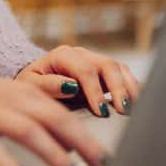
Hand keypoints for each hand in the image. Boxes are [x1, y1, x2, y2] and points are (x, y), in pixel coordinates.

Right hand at [0, 65, 107, 165]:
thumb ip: (29, 116)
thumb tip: (62, 143)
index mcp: (19, 90)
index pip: (61, 111)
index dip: (86, 133)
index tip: (104, 155)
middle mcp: (8, 98)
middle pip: (54, 119)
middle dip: (82, 144)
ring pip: (29, 131)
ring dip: (54, 154)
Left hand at [16, 45, 141, 118]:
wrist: (33, 79)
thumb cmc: (30, 83)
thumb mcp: (29, 85)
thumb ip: (48, 85)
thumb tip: (70, 87)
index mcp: (62, 55)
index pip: (85, 69)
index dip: (95, 91)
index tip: (101, 111)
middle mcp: (82, 54)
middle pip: (107, 65)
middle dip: (118, 89)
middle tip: (123, 110)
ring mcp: (94, 60)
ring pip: (119, 68)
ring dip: (129, 87)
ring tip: (134, 107)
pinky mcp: (103, 71)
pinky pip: (123, 74)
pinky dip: (131, 87)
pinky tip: (136, 102)